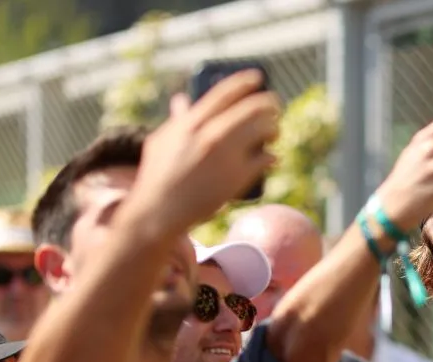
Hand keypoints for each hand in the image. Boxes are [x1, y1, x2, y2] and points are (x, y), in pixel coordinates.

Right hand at [128, 70, 280, 234]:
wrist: (160, 212)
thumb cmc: (157, 176)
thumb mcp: (162, 141)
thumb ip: (176, 119)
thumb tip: (182, 99)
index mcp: (191, 122)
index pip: (225, 92)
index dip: (245, 81)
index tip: (257, 78)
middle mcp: (211, 134)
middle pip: (251, 109)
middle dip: (268, 104)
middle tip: (274, 106)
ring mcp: (226, 156)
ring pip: (263, 131)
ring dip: (273, 128)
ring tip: (275, 132)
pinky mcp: (237, 177)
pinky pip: (265, 159)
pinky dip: (271, 157)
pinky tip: (272, 158)